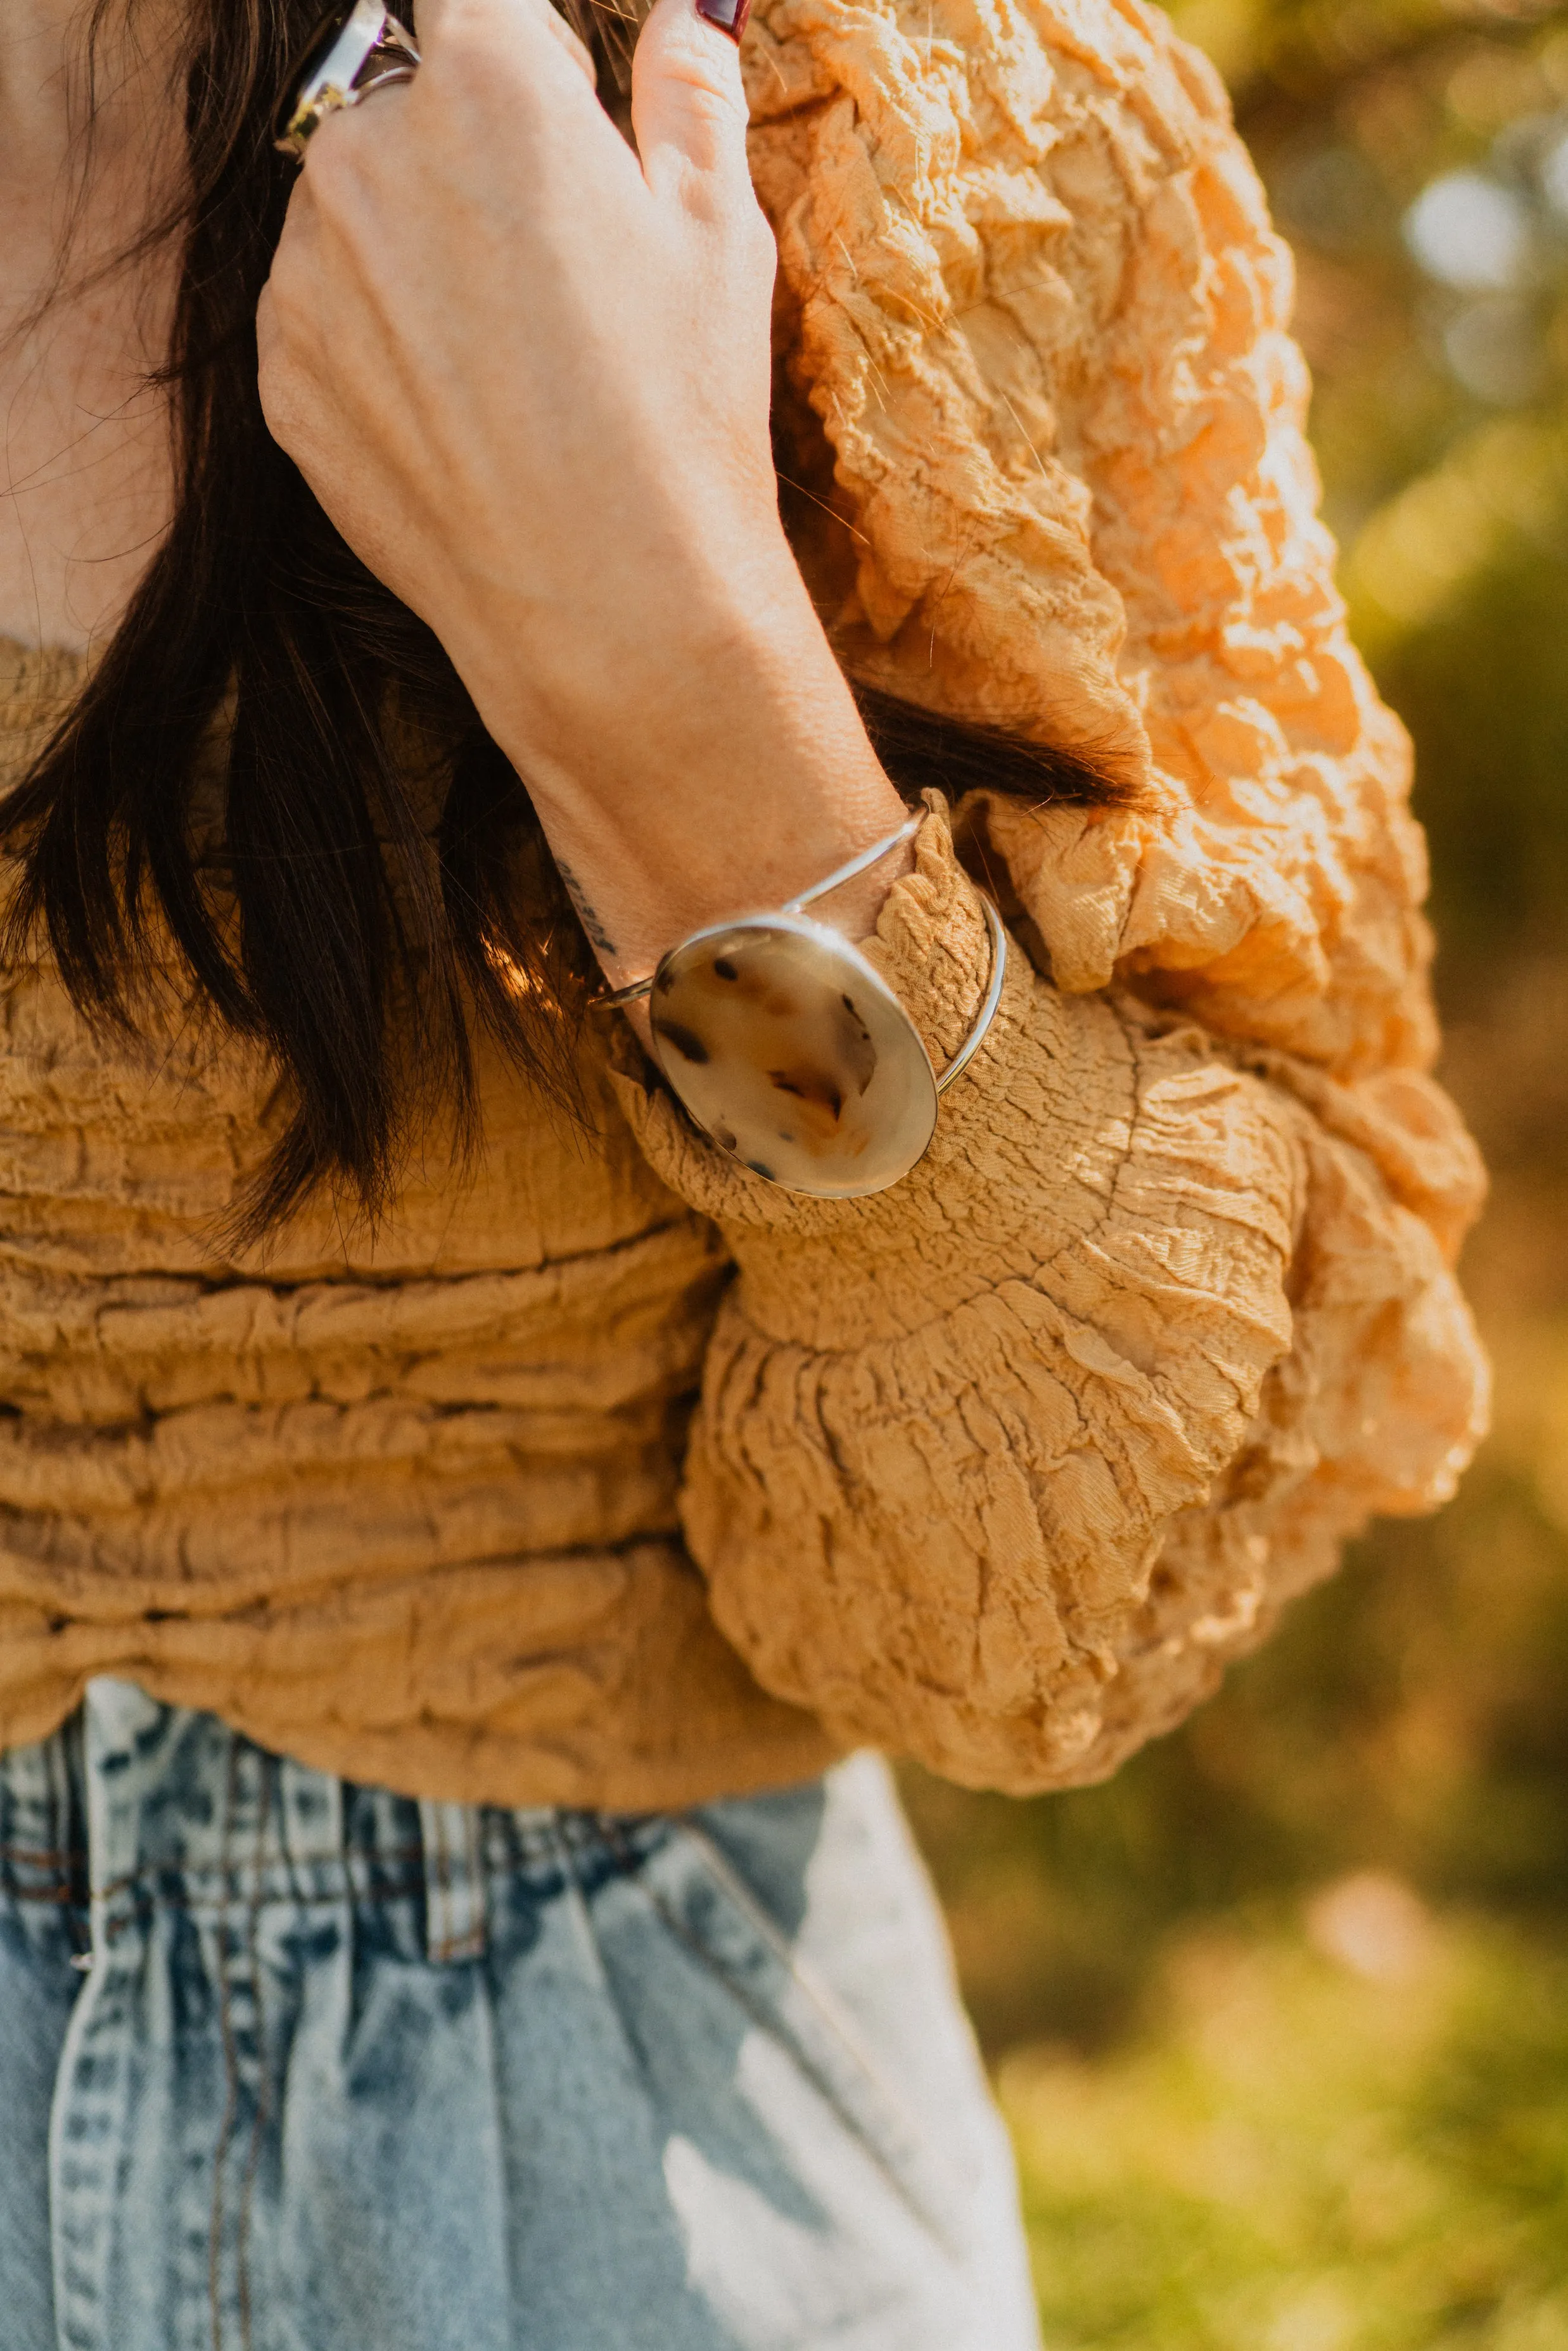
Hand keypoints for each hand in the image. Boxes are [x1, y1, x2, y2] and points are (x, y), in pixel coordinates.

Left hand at [256, 0, 906, 982]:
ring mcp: (307, 270)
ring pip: (360, 213)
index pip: (479, 3)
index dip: (532, 61)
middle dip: (477, 163)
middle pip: (413, 106)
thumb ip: (688, 95)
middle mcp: (366, 152)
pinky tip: (464, 418)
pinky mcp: (280, 373)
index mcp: (487, 85)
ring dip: (420, 253)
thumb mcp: (720, 238)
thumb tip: (678, 18)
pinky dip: (381, 348)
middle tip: (562, 284)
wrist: (607, 609)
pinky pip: (327, 318)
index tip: (566, 129)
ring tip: (512, 367)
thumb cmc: (678, 417)